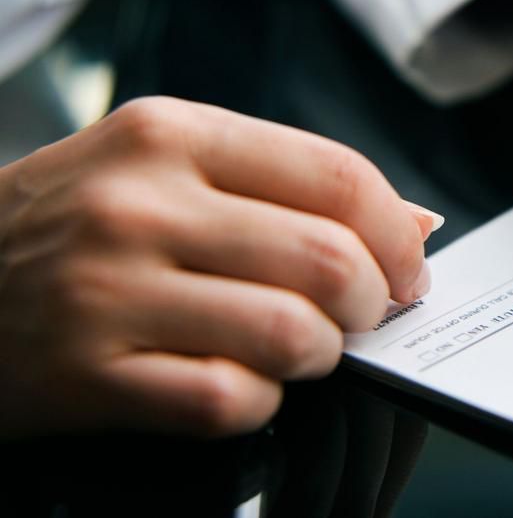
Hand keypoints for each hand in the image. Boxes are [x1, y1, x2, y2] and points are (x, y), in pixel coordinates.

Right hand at [0, 97, 440, 437]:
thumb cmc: (73, 218)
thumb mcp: (165, 163)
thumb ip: (288, 183)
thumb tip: (414, 223)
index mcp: (173, 135)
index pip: (337, 176)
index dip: (396, 233)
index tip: (408, 266)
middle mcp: (140, 205)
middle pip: (328, 261)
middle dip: (373, 302)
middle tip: (363, 314)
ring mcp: (109, 292)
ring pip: (291, 335)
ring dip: (321, 354)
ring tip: (302, 347)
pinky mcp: (87, 376)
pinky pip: (229, 400)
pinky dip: (260, 401)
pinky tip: (242, 382)